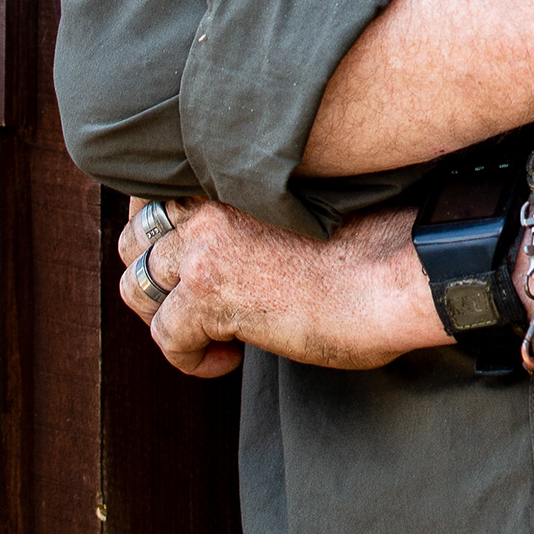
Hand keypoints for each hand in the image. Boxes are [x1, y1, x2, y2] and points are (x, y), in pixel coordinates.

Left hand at [116, 199, 448, 377]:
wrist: (399, 271)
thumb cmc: (376, 245)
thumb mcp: (303, 211)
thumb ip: (255, 217)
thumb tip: (233, 254)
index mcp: (233, 174)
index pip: (157, 192)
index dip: (159, 232)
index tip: (183, 260)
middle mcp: (210, 202)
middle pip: (134, 238)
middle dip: (153, 277)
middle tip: (193, 305)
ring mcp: (205, 246)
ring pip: (136, 285)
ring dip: (166, 318)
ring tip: (214, 335)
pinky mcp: (209, 293)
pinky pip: (165, 335)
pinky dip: (192, 358)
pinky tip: (233, 358)